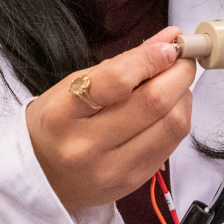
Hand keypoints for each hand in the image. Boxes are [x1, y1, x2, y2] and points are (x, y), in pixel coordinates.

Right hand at [26, 27, 194, 212]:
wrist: (40, 176)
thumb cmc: (54, 124)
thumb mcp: (68, 87)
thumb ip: (117, 66)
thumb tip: (165, 42)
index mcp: (61, 114)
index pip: (114, 81)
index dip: (149, 59)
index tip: (169, 45)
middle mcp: (86, 145)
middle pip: (153, 103)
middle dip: (178, 74)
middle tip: (182, 59)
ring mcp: (113, 168)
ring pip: (171, 125)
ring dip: (183, 96)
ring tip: (174, 85)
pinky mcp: (134, 181)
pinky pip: (172, 145)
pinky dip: (177, 118)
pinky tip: (169, 108)